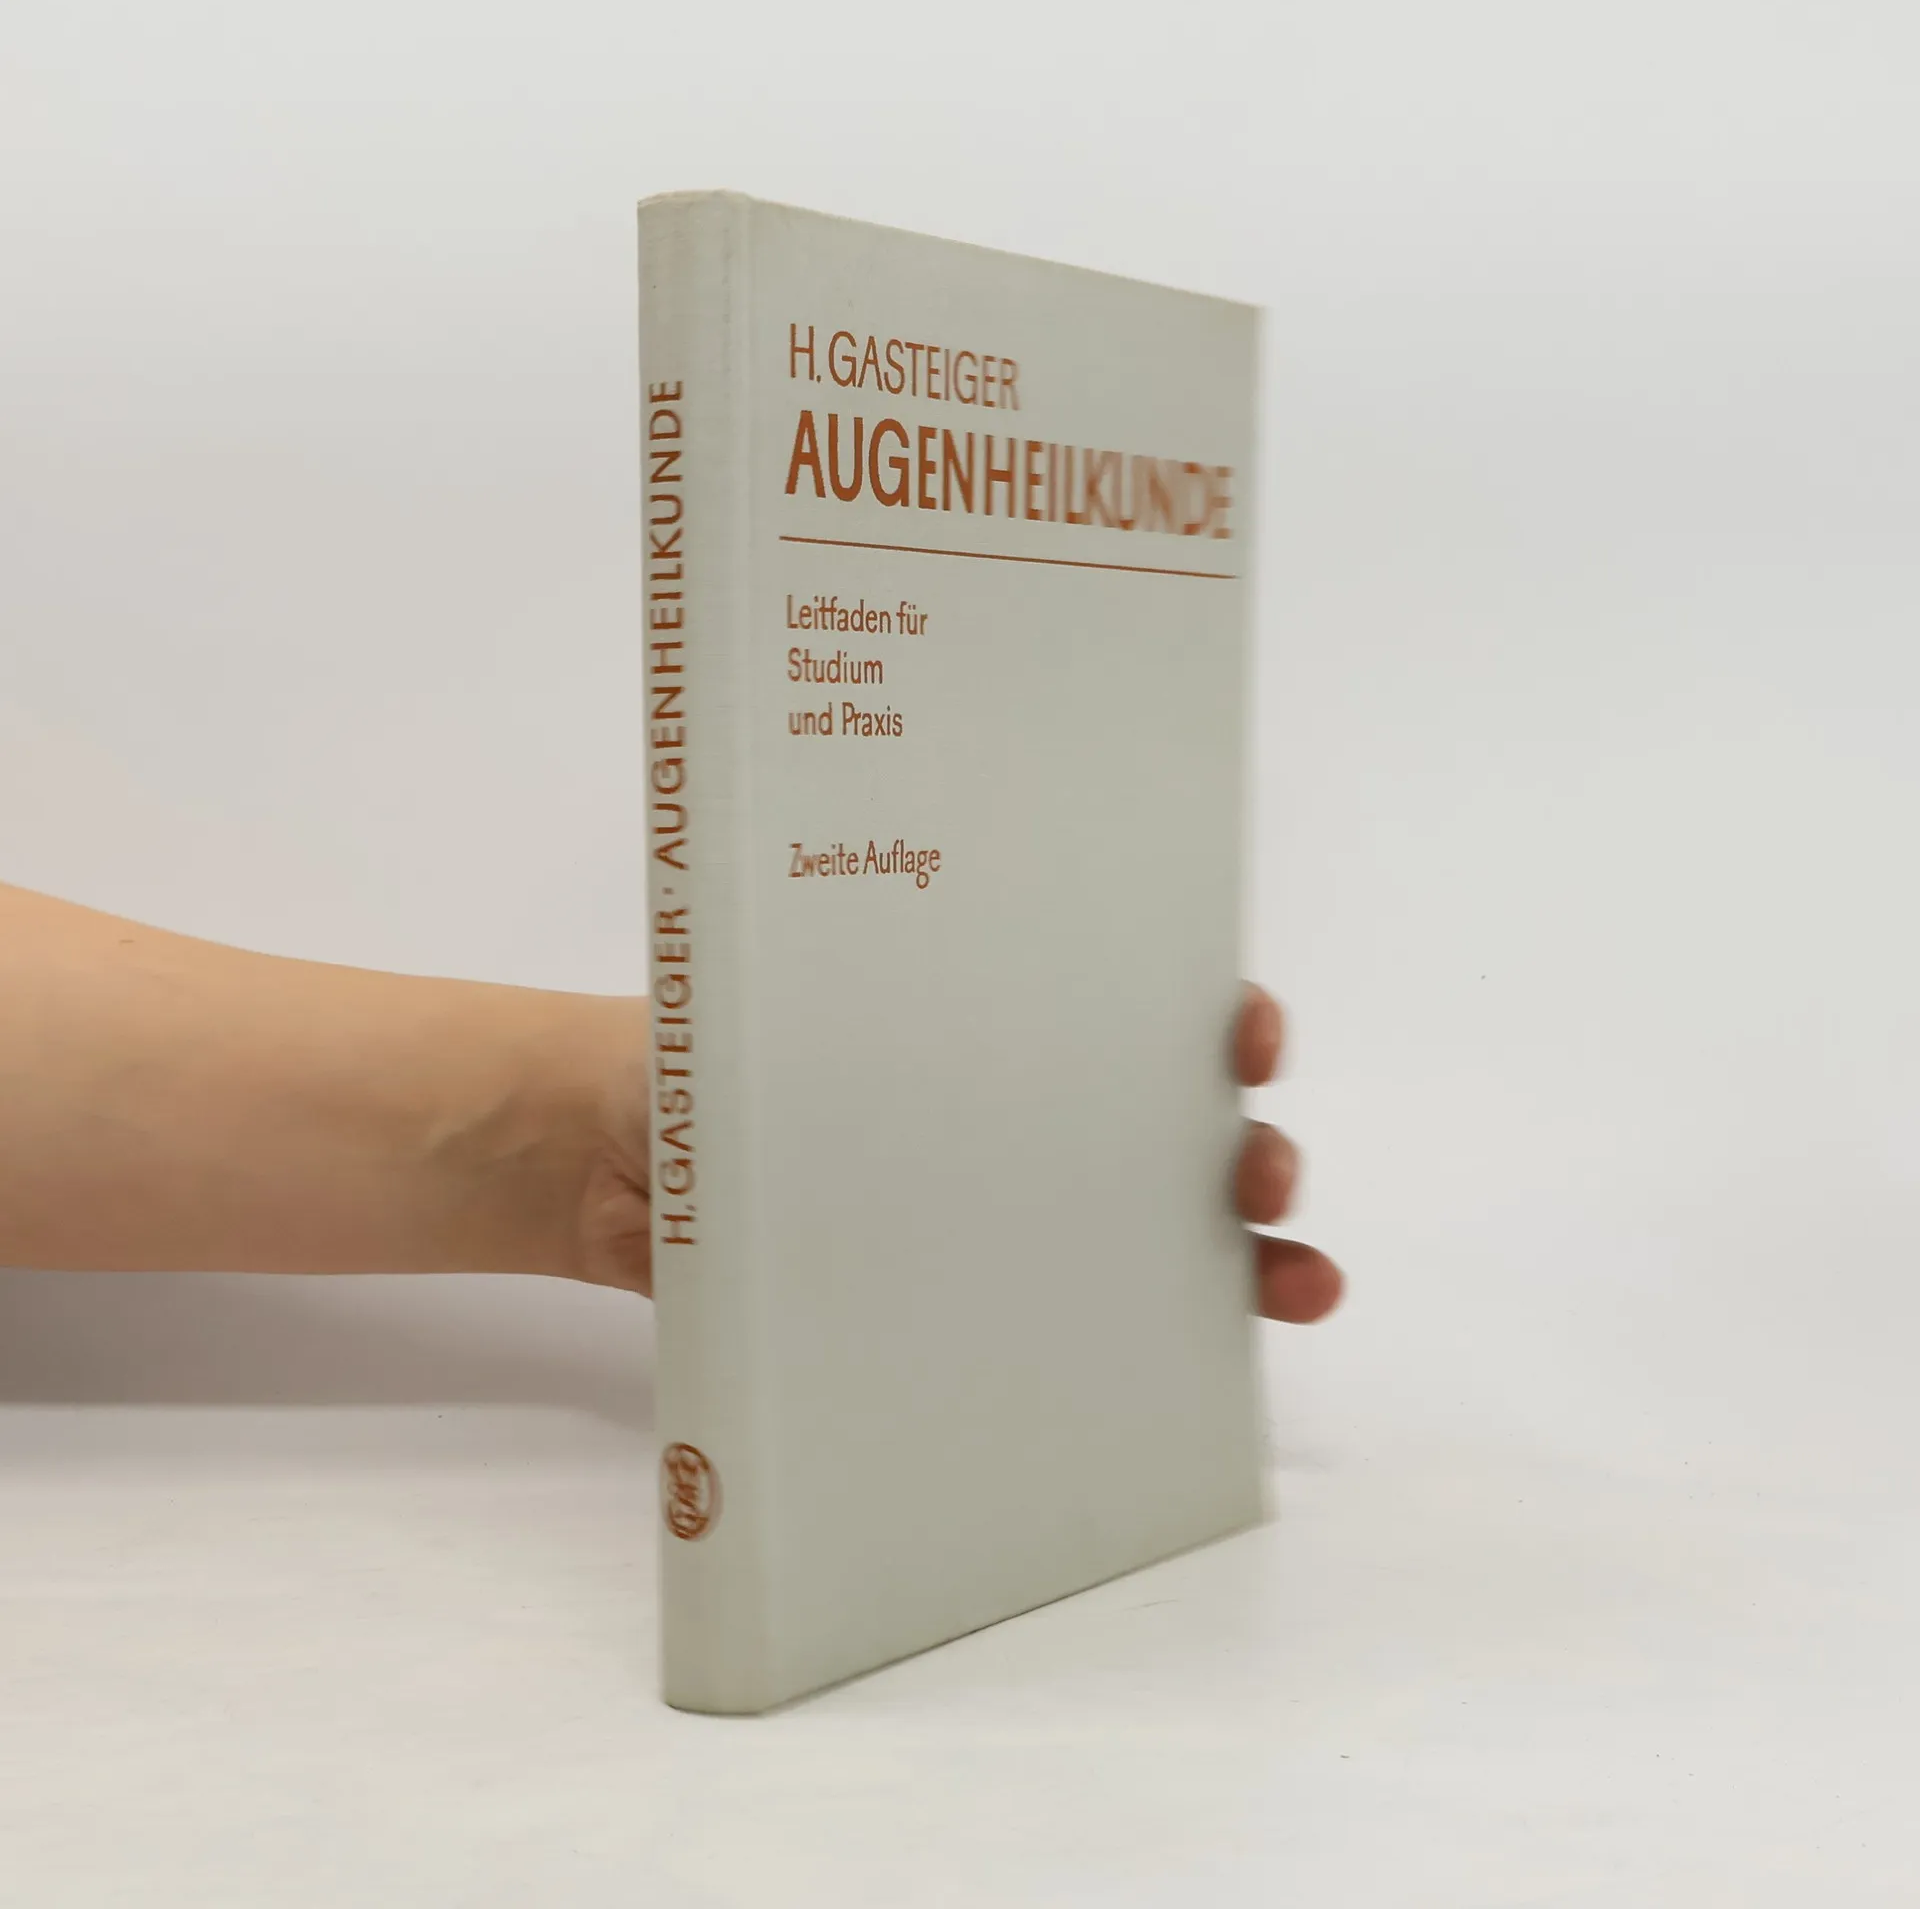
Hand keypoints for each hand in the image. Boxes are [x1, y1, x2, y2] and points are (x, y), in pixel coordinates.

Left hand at [571, 987, 1344, 1321]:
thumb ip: (845, 1065)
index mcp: (978, 1018)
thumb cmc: (681, 1062)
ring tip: (1292, 1284)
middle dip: (1244, 1147)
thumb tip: (922, 1122)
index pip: (1127, 1006)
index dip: (1210, 1016)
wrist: (596, 1161)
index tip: (1245, 1033)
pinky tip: (1193, 1370)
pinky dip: (1133, 1345)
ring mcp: (982, 1210)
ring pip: (1141, 1229)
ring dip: (1237, 1254)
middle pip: (1165, 1127)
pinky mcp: (944, 1297)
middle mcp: (1004, 1111)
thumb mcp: (765, 1033)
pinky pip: (1056, 1321)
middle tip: (1261, 1176)